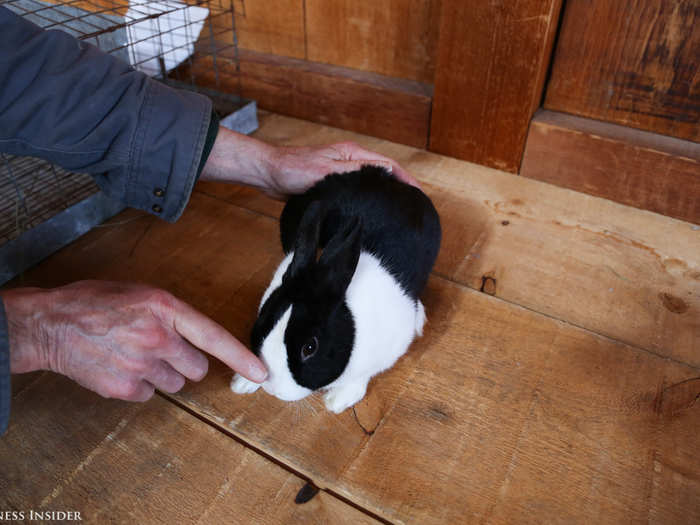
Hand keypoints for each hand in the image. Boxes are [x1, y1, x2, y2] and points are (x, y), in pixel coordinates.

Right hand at [1, 281, 266, 401]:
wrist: (51, 325)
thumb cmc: (95, 303)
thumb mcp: (141, 294)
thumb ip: (171, 315)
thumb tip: (196, 338)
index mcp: (165, 308)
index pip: (214, 337)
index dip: (242, 358)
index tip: (262, 374)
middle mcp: (158, 338)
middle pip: (198, 369)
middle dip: (186, 363)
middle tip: (161, 350)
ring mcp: (141, 365)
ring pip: (176, 383)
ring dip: (163, 374)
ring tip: (134, 356)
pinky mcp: (124, 388)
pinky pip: (150, 394)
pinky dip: (139, 385)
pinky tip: (120, 368)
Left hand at [200, 127, 418, 198]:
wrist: (268, 173)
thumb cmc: (292, 170)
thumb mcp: (325, 172)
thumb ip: (353, 173)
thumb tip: (382, 176)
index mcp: (352, 154)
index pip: (388, 166)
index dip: (405, 180)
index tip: (418, 195)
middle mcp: (350, 160)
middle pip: (383, 173)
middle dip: (399, 187)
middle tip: (412, 206)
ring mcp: (341, 171)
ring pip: (370, 182)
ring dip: (384, 193)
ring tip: (396, 210)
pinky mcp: (332, 183)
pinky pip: (356, 190)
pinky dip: (367, 198)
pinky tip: (369, 211)